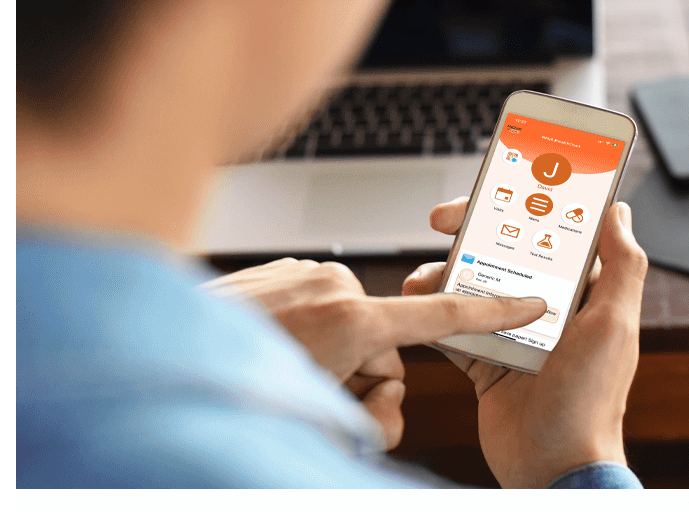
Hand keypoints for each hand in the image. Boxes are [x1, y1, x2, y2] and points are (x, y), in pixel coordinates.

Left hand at [201, 257, 546, 450]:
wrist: (157, 352)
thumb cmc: (237, 393)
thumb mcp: (319, 418)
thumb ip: (369, 412)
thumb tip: (384, 402)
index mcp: (351, 320)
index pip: (441, 316)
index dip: (491, 312)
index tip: (530, 301)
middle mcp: (332, 285)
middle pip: (386, 343)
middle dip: (369, 382)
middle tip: (334, 412)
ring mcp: (303, 273)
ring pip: (349, 327)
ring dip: (331, 362)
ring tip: (286, 382)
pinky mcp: (280, 270)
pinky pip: (315, 308)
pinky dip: (306, 336)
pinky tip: (273, 354)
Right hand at [403, 195, 647, 487]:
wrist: (553, 471)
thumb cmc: (590, 404)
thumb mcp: (614, 327)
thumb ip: (623, 267)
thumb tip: (620, 210)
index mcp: (583, 294)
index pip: (552, 231)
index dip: (523, 204)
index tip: (494, 185)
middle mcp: (550, 308)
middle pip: (506, 250)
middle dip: (472, 230)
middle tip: (441, 220)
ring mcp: (516, 334)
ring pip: (475, 285)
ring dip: (445, 274)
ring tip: (422, 275)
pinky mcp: (488, 363)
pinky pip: (456, 329)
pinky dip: (435, 316)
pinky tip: (418, 305)